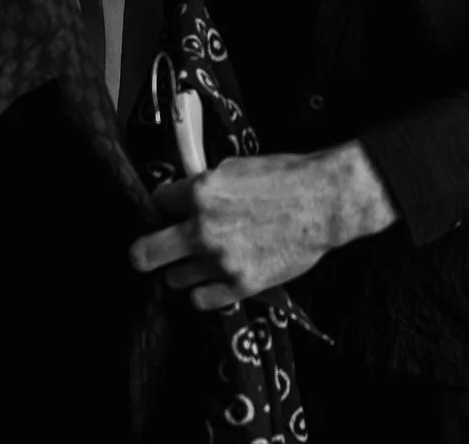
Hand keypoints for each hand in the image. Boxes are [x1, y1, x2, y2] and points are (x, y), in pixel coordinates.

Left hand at [128, 143, 398, 312]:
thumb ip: (205, 186)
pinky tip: (216, 278)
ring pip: (174, 279)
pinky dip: (205, 291)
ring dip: (184, 269)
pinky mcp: (240, 284)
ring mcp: (220, 261)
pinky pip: (200, 300)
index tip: (170, 212)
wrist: (324, 201)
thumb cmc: (285, 178)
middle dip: (146, 251)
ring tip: (202, 261)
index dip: (164, 207)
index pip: (157, 203)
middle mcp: (203, 229)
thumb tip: (184, 197)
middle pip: (144, 254)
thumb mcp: (237, 168)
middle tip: (156, 250)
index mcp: (201, 192)